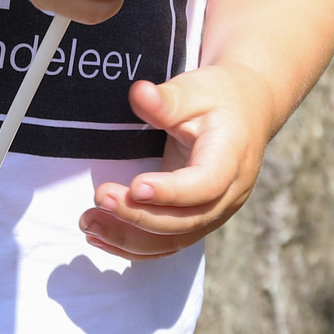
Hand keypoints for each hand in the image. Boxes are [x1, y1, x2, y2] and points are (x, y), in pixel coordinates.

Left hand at [77, 65, 280, 259]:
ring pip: (174, 239)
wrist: (244, 111)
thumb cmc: (218, 98)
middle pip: (186, 220)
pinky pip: (168, 243)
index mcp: (231, 158)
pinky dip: (135, 245)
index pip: (205, 184)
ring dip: (129, 236)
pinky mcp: (198, 219)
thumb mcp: (196, 89)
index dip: (171, 191)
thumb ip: (167, 98)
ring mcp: (215, 212)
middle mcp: (228, 194)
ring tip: (89, 223)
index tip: (135, 186)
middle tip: (100, 198)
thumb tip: (139, 93)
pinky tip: (101, 237)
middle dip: (139, 215)